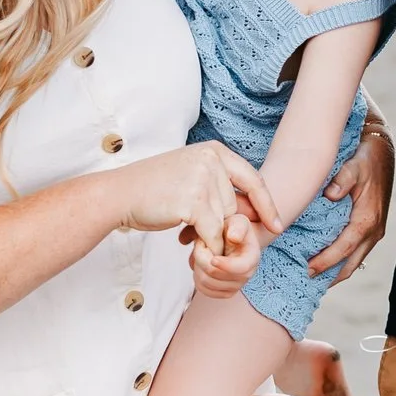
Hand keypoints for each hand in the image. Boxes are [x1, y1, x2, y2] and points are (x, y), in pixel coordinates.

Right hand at [111, 141, 282, 256]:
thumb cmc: (154, 189)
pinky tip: (188, 243)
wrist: (119, 194)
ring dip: (212, 236)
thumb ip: (219, 186)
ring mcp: (203, 179)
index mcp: (214, 150)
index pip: (253, 179)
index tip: (276, 225)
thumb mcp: (191, 175)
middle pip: (235, 206)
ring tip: (186, 232)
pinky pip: (213, 233)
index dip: (266, 205)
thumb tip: (252, 212)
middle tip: (196, 230)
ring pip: (225, 222)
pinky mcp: (194, 202)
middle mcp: (212, 160)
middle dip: (223, 226)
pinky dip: (207, 245)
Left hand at [182, 194, 266, 297]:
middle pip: (215, 275)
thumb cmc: (234, 229)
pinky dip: (197, 276)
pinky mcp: (222, 292)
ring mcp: (234, 286)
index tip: (213, 258)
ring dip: (198, 265)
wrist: (232, 238)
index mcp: (252, 258)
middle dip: (202, 258)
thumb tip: (234, 237)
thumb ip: (237, 227)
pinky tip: (201, 264)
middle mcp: (246, 276)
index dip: (225, 265)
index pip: (241, 269)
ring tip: (202, 251)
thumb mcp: (238, 221)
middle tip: (201, 242)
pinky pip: (203, 289)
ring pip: (205, 283)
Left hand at [308, 124, 394, 281]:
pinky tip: (326, 264)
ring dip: (335, 272)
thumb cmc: (366, 159)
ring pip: (354, 261)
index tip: (307, 269)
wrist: (383, 153)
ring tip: (312, 278)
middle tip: (304, 280)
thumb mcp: (354, 165)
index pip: (344, 248)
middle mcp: (373, 231)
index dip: (326, 261)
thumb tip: (331, 194)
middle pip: (350, 263)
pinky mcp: (371, 230)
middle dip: (328, 275)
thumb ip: (343, 179)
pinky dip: (341, 262)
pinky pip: (356, 253)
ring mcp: (374, 232)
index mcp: (367, 219)